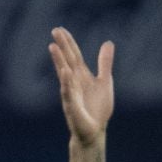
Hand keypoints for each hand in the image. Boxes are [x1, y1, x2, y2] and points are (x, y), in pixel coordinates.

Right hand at [49, 27, 114, 145]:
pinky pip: (68, 93)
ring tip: (53, 47)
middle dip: (62, 47)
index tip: (60, 29)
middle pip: (67, 61)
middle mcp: (73, 82)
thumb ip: (104, 63)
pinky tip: (65, 72)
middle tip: (55, 31)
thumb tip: (108, 43)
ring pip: (64, 75)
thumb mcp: (105, 82)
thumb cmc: (98, 108)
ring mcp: (71, 94)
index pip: (73, 56)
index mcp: (81, 76)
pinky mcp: (72, 107)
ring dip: (59, 61)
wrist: (94, 131)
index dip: (68, 43)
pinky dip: (67, 83)